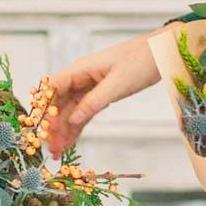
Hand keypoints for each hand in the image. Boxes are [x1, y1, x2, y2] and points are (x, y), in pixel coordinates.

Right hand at [44, 26, 170, 156]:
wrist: (160, 53)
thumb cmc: (140, 61)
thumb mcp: (117, 84)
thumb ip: (93, 102)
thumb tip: (71, 119)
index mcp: (81, 69)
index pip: (53, 88)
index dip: (45, 108)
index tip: (44, 129)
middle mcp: (81, 77)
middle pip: (59, 102)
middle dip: (53, 125)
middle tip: (50, 148)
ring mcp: (90, 86)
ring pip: (70, 110)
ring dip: (63, 130)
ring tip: (57, 152)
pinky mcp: (100, 94)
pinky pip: (84, 113)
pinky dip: (77, 127)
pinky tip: (70, 142)